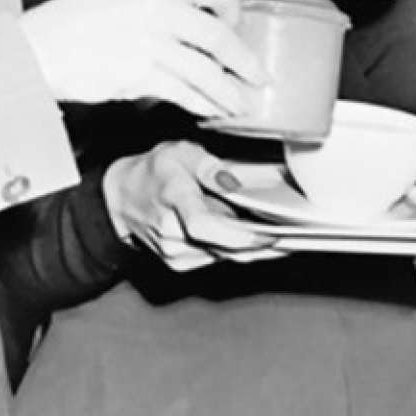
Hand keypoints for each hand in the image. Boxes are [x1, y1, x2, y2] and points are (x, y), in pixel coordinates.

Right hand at [21, 0, 263, 118]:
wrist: (37, 48)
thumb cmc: (77, 22)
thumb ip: (164, 3)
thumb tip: (200, 27)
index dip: (235, 11)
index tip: (238, 26)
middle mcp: (158, 6)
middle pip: (220, 36)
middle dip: (245, 62)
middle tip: (257, 75)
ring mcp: (150, 41)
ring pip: (207, 71)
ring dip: (228, 91)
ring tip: (240, 103)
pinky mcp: (140, 75)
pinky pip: (185, 93)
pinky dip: (204, 105)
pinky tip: (212, 111)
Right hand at [102, 141, 271, 267]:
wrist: (123, 198)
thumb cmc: (155, 170)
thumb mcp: (179, 151)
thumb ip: (208, 165)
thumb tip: (234, 183)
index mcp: (173, 197)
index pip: (204, 225)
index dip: (239, 234)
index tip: (270, 234)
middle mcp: (171, 231)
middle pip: (222, 246)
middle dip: (259, 242)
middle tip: (292, 235)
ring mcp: (173, 252)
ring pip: (223, 255)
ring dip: (251, 248)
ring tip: (279, 233)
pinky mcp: (179, 264)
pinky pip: (216, 259)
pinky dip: (237, 250)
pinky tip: (255, 238)